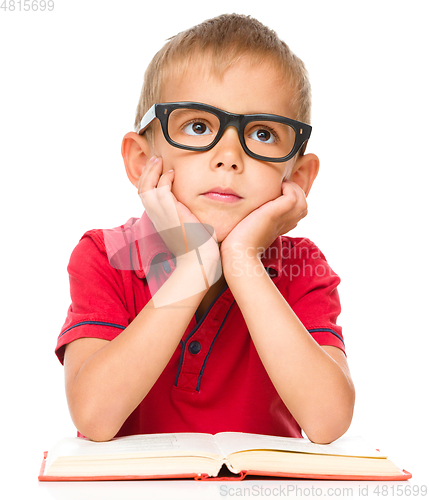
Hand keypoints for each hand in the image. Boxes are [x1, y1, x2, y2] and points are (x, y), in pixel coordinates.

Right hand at [138, 156, 220, 283]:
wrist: (199, 259)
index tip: (157, 170)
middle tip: (155, 160)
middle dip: (146, 172)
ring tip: (159, 161)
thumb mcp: (188, 228)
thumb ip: (185, 216)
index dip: (148, 181)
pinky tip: (173, 173)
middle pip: (141, 189)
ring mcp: (161, 215)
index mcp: (159, 220)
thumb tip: (192, 211)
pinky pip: (160, 190)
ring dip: (152, 171)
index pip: (146, 196)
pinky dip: (164, 179)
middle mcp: (156, 217)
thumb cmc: (198, 247)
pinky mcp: (170, 213)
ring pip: (146, 187)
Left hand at [221, 180, 307, 264]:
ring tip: (283, 185)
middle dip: (297, 193)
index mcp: (280, 228)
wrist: (238, 253)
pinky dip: (289, 189)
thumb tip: (249, 214)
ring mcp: (281, 219)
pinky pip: (292, 198)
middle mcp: (284, 224)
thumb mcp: (251, 229)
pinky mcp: (274, 214)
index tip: (279, 193)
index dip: (293, 200)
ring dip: (295, 189)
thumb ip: (256, 221)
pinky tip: (279, 187)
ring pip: (302, 202)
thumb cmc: (239, 244)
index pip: (297, 213)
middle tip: (283, 187)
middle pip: (303, 207)